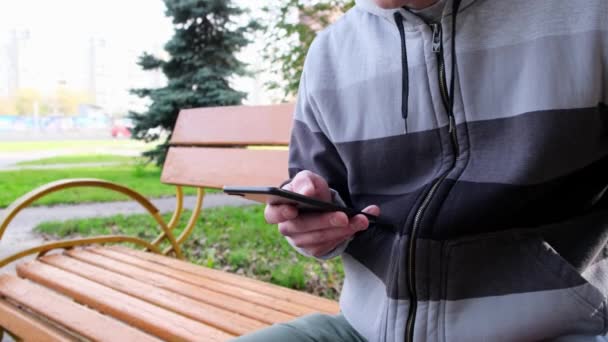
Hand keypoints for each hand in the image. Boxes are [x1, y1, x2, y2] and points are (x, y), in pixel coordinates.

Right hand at [264, 170, 379, 256]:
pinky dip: (346, 235)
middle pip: (302, 227)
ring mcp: (299, 240)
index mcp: (277, 208)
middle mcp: (286, 227)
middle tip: (343, 216)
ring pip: (319, 238)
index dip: (282, 212)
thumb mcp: (306, 180)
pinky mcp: (314, 248)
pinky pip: (329, 245)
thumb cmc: (308, 190)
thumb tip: (306, 192)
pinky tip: (358, 225)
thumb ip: (304, 182)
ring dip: (342, 230)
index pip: (272, 214)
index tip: (293, 210)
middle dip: (325, 221)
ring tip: (361, 220)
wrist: (318, 205)